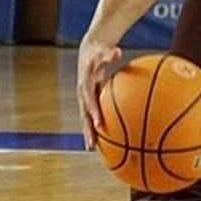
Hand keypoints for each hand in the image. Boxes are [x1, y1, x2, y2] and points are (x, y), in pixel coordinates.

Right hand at [76, 35, 123, 149]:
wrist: (88, 52)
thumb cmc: (99, 52)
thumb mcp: (103, 51)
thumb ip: (109, 54)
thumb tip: (117, 52)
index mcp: (85, 85)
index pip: (89, 101)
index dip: (93, 113)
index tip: (99, 124)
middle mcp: (82, 94)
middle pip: (83, 115)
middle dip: (87, 130)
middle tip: (92, 145)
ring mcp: (84, 98)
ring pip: (85, 118)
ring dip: (88, 133)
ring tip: (92, 149)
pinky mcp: (88, 101)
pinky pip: (91, 115)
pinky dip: (96, 126)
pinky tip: (105, 138)